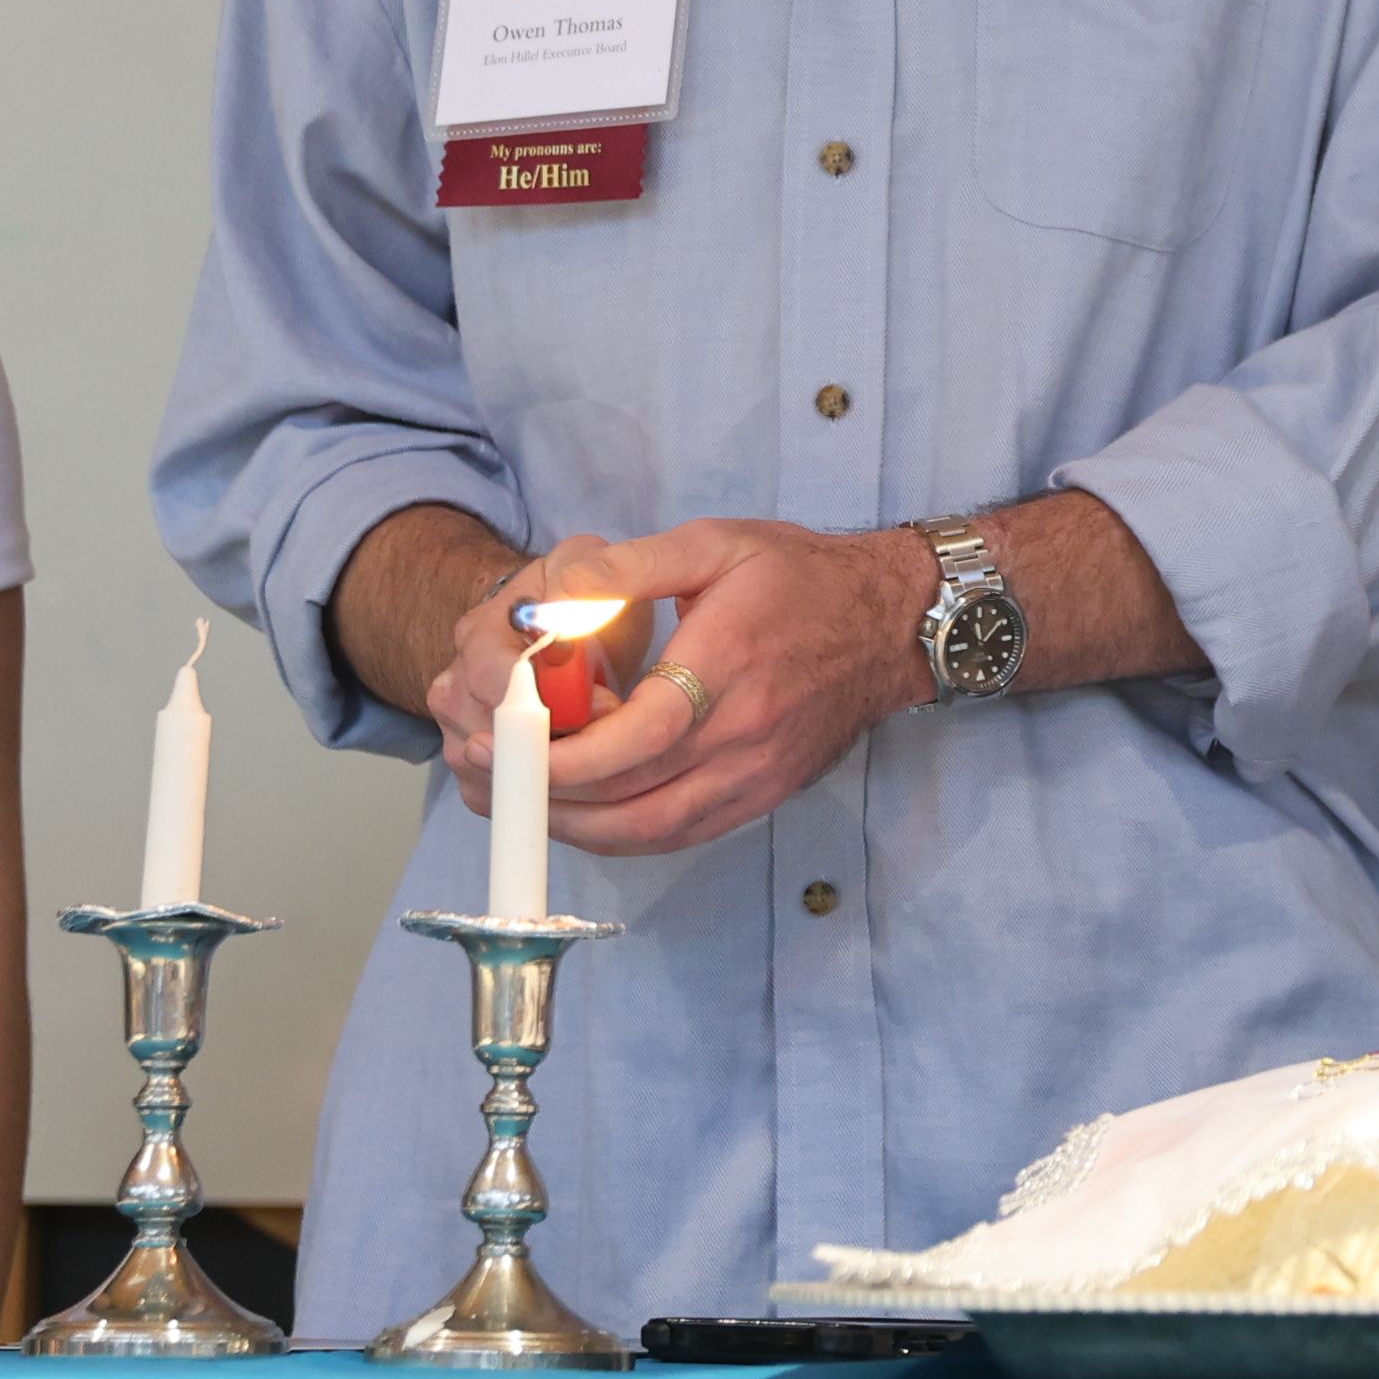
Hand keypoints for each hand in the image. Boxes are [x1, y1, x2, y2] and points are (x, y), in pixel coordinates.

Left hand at [438, 515, 934, 858]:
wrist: (889, 623)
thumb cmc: (800, 577)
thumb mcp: (714, 544)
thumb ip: (627, 568)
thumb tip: (549, 600)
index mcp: (729, 664)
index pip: (638, 736)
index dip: (564, 754)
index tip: (503, 743)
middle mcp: (745, 736)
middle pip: (635, 800)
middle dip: (550, 798)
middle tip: (488, 775)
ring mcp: (757, 778)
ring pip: (653, 831)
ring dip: (578, 827)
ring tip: (519, 799)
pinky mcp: (762, 798)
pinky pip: (680, 835)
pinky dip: (621, 834)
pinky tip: (582, 812)